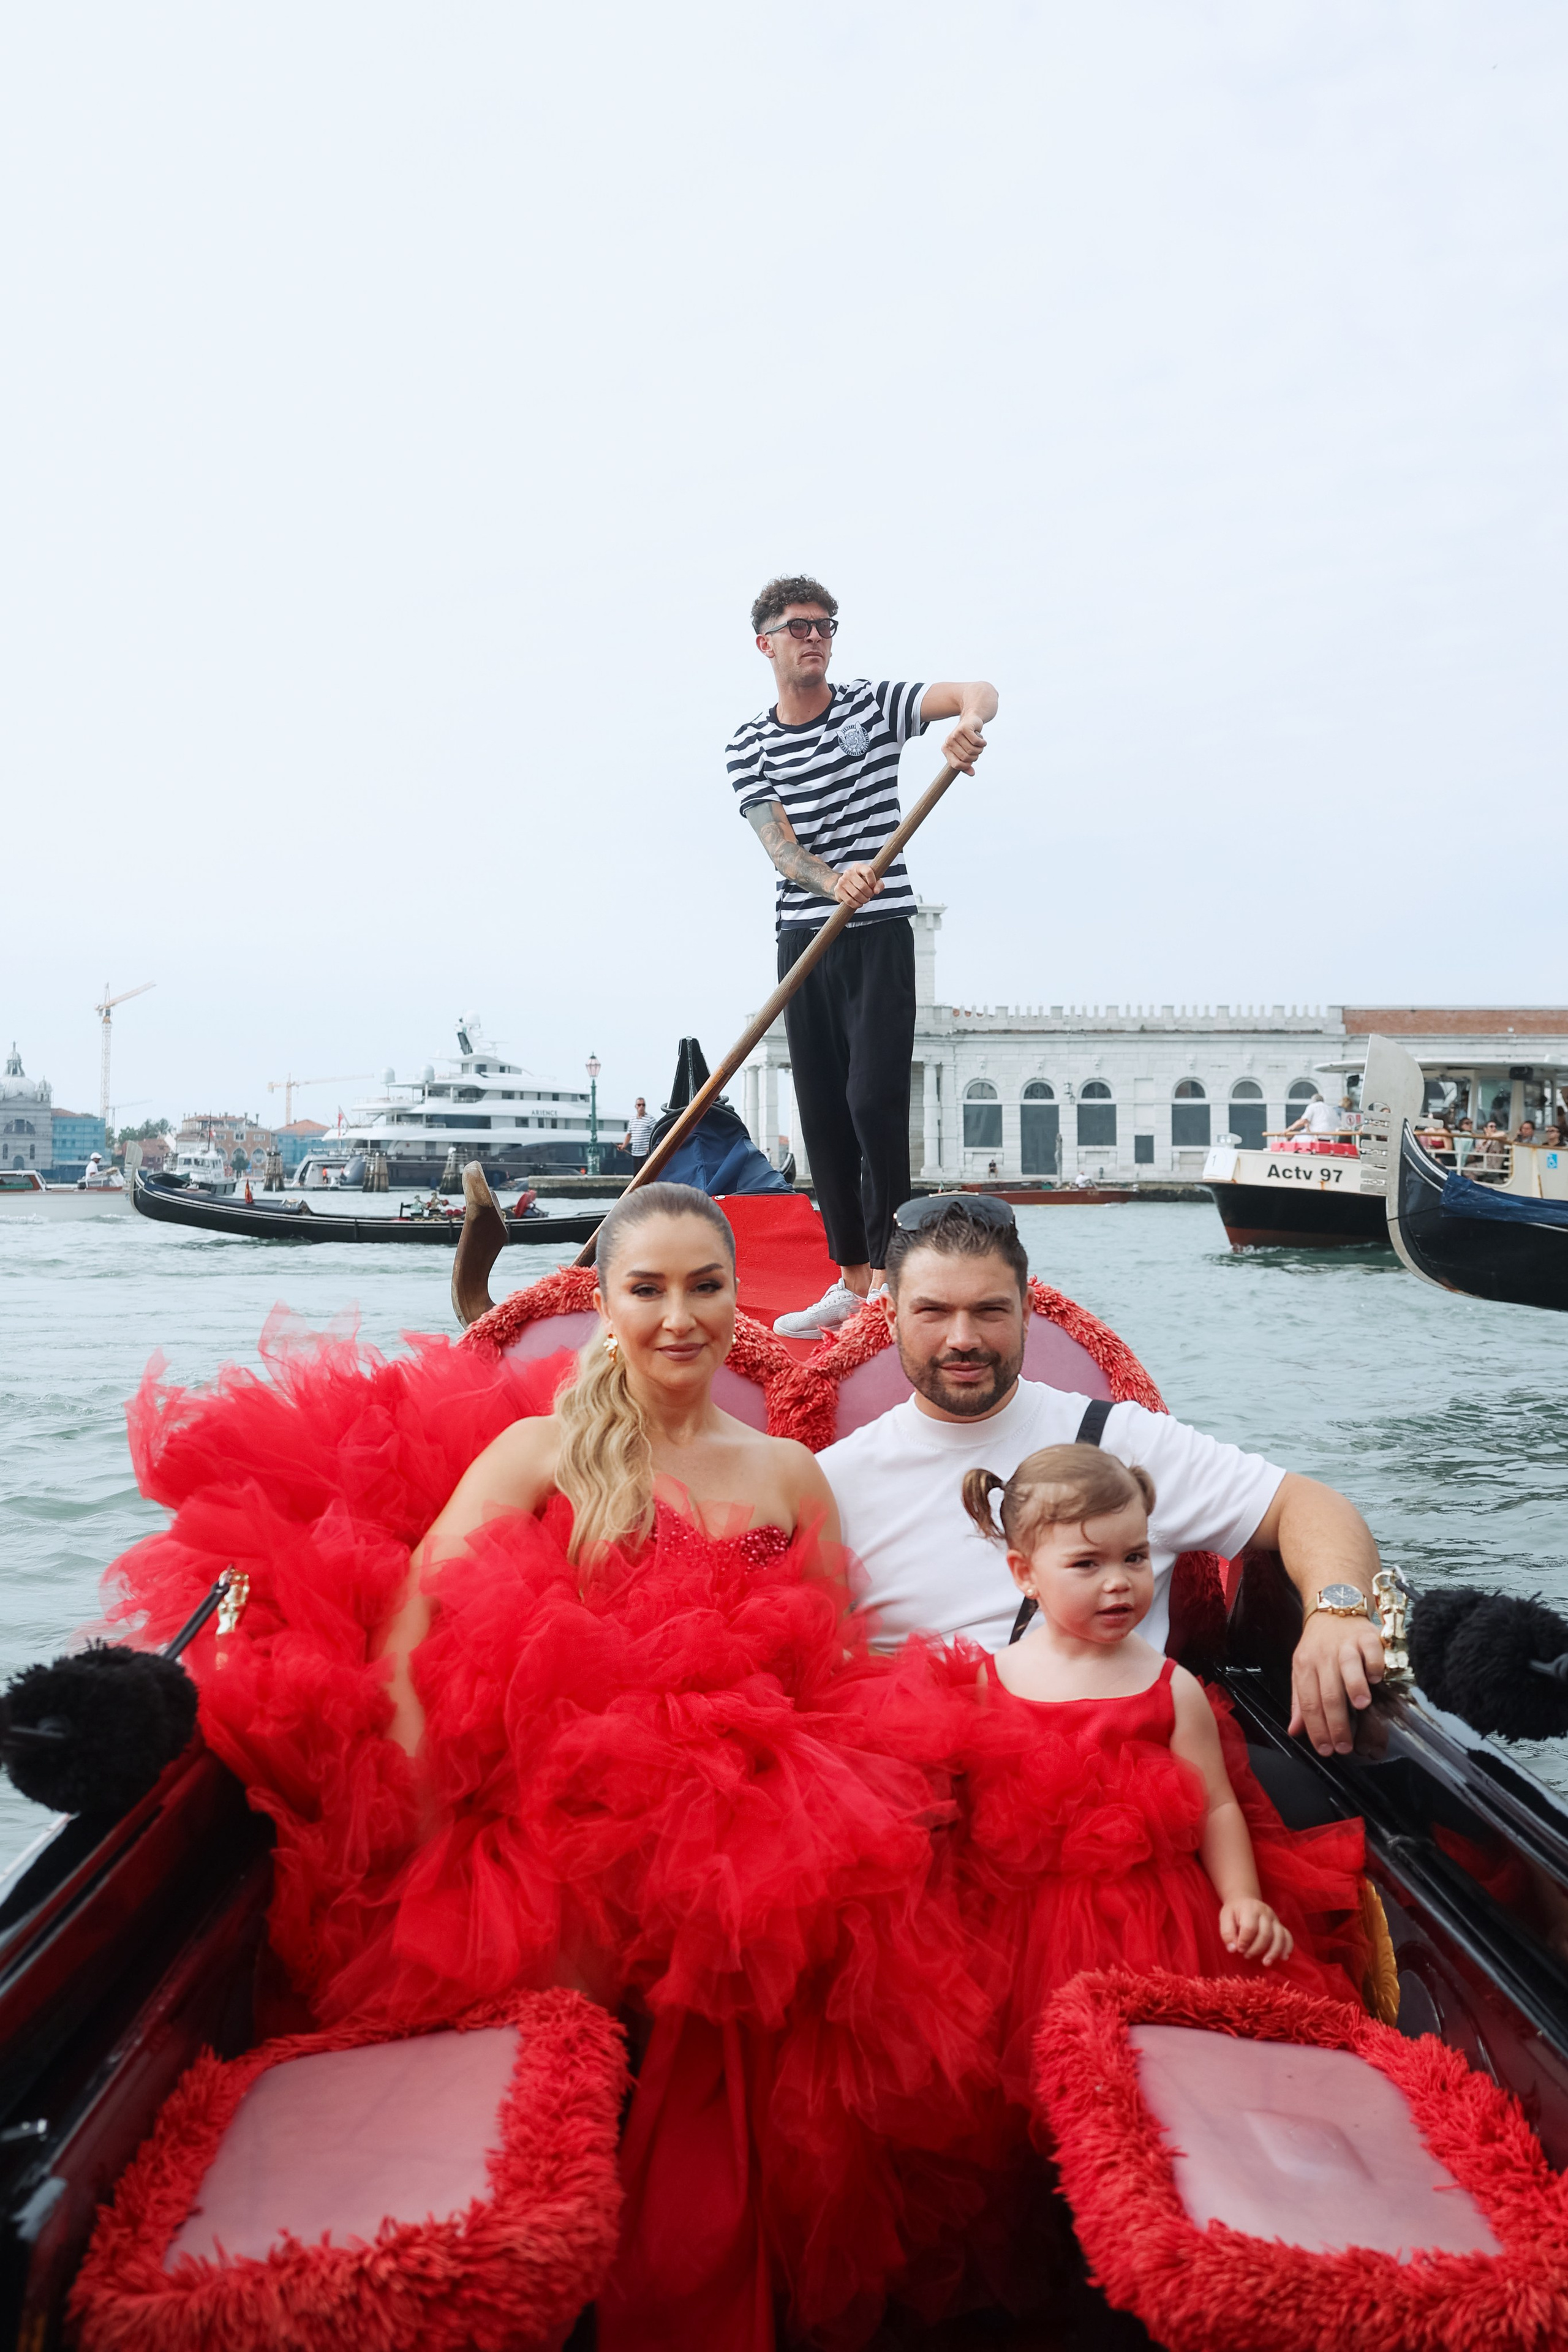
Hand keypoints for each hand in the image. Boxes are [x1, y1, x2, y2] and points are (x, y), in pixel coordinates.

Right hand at [833, 861, 883, 908]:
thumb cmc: (862, 883)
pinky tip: (859, 904)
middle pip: (862, 886)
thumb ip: (879, 885)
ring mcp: (842, 880)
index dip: (873, 882)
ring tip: (865, 900)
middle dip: (869, 894)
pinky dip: (856, 905)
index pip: (868, 871)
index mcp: (858, 867)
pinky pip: (849, 900)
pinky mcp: (837, 889)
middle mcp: (848, 872)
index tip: (873, 887)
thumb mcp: (872, 882)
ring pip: (856, 894)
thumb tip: (876, 891)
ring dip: (863, 900)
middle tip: (870, 896)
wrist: (845, 885)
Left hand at [943, 713, 987, 774]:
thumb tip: (972, 774)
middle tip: (977, 750)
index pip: (956, 765)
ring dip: (979, 749)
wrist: (971, 719)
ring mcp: (955, 734)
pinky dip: (982, 743)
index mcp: (946, 749)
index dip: (966, 766)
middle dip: (975, 756)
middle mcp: (949, 741)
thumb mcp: (965, 752)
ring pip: (972, 750)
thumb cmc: (967, 739)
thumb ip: (967, 765)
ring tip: (979, 745)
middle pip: (966, 758)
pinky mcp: (964, 728)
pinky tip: (982, 741)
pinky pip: (976, 742)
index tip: (971, 763)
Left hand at [1220, 1896, 1292, 1966]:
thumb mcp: (1225, 1918)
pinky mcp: (1280, 1925)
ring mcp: (1275, 1919)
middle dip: (1256, 1949)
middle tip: (1246, 1956)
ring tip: (1265, 1963)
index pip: (1250, 1927)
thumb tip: (1233, 1950)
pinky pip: (1288, 1936)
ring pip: (1279, 1936)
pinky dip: (1287, 1947)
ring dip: (1273, 1952)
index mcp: (1250, 1908)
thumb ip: (1227, 1934)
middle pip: (1266, 1934)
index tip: (1239, 1949)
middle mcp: (1265, 1912)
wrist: (1244, 1901)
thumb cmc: (1234, 1912)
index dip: (1244, 1941)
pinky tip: (1283, 1958)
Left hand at [1288, 1609, 1384, 1755]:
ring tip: (1362, 1707)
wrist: (1333, 1605)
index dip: (1316, 1729)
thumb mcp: (1302, 1669)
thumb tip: (1294, 1731)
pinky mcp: (1366, 1636)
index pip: (1308, 1703)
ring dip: (1355, 1687)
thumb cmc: (1319, 1645)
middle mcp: (1323, 1657)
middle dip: (1337, 1722)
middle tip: (1345, 1745)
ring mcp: (1345, 1646)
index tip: (1326, 1750)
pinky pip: (1372, 1651)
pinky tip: (1376, 1678)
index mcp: (1304, 1667)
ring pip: (1347, 1668)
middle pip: (1328, 1693)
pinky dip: (1374, 1664)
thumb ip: (1299, 1701)